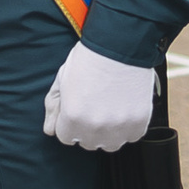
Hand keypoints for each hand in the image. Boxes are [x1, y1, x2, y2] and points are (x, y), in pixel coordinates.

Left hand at [41, 42, 155, 151]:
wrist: (121, 44)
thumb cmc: (90, 59)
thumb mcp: (63, 79)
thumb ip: (54, 107)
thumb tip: (49, 130)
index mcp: (72, 116)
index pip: (65, 137)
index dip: (70, 121)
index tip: (77, 108)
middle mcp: (95, 127)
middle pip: (87, 142)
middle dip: (88, 127)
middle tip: (95, 105)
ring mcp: (119, 127)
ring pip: (110, 144)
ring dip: (108, 132)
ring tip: (110, 110)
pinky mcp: (139, 123)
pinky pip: (131, 137)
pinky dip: (128, 127)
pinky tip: (125, 108)